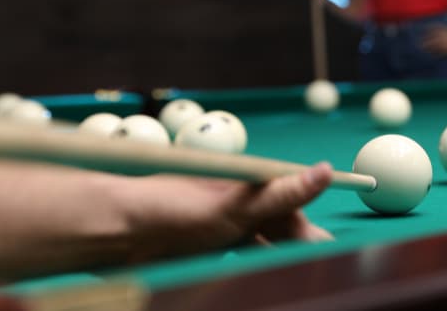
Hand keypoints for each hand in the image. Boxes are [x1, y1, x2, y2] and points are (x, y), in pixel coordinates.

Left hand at [123, 162, 334, 261]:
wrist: (118, 234)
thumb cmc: (173, 211)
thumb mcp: (236, 206)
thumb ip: (282, 192)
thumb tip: (326, 171)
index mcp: (247, 183)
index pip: (290, 201)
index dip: (310, 224)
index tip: (328, 244)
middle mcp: (237, 202)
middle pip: (280, 224)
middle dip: (299, 245)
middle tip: (318, 265)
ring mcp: (223, 225)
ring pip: (264, 242)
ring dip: (280, 256)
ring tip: (297, 273)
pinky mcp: (208, 247)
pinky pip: (243, 255)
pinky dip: (257, 264)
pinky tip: (264, 274)